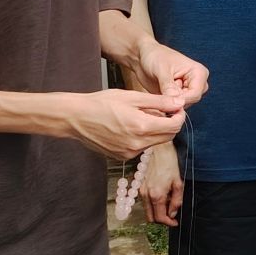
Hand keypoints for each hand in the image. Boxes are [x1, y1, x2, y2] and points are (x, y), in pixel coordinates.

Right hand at [70, 89, 185, 158]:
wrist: (76, 117)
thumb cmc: (101, 103)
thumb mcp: (132, 97)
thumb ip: (158, 102)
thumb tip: (179, 103)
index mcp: (141, 127)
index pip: (174, 126)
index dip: (179, 116)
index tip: (176, 108)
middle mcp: (137, 144)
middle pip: (168, 136)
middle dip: (170, 123)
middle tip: (163, 111)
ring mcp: (129, 152)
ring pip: (155, 142)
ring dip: (156, 130)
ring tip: (142, 116)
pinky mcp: (122, 157)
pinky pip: (141, 147)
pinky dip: (143, 137)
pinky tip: (130, 126)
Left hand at [138, 41, 208, 105]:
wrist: (144, 57)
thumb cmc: (155, 56)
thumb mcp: (161, 69)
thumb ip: (168, 86)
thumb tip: (175, 100)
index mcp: (199, 73)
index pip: (195, 94)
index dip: (180, 99)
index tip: (165, 98)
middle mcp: (197, 83)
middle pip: (190, 101)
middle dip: (174, 101)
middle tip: (160, 92)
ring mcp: (188, 91)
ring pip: (182, 105)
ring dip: (169, 103)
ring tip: (158, 90)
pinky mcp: (178, 96)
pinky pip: (174, 107)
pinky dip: (165, 104)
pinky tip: (157, 95)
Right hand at [139, 142, 182, 225]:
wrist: (158, 148)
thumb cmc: (169, 162)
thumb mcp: (178, 183)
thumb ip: (176, 200)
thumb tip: (172, 213)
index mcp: (156, 195)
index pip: (160, 218)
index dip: (168, 223)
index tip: (174, 222)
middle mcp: (146, 194)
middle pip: (150, 217)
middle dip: (161, 219)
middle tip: (171, 215)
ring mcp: (140, 189)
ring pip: (146, 209)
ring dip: (156, 210)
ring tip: (167, 201)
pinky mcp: (138, 185)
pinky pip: (144, 200)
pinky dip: (151, 203)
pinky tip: (160, 194)